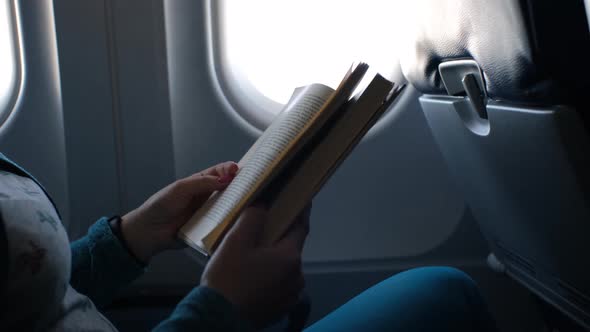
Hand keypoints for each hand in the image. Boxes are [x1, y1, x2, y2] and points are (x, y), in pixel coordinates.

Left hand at [120, 161, 238, 262]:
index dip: (231, 170)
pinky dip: (230, 222)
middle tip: (250, 187)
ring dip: (237, 205)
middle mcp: (208, 196)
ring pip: (229, 207)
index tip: (238, 170)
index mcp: (201, 183)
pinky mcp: (210, 228)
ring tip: (247, 203)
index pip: (221, 172)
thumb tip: (226, 179)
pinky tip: (237, 220)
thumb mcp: (181, 188)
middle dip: (240, 187)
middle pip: (229, 189)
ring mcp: (210, 213)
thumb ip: (203, 183)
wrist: (150, 231)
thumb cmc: (161, 205)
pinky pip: (223, 224)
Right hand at [201, 205, 310, 328]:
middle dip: (280, 238)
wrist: (218, 318)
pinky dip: (271, 276)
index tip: (301, 199)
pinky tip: (253, 276)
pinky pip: (279, 284)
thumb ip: (253, 217)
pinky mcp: (281, 308)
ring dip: (274, 259)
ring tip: (253, 255)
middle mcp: (297, 276)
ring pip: (285, 267)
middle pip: (291, 248)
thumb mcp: (236, 240)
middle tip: (263, 230)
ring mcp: (291, 294)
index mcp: (290, 257)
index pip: (301, 226)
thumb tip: (264, 204)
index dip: (300, 211)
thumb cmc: (228, 277)